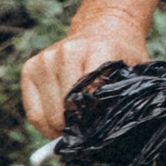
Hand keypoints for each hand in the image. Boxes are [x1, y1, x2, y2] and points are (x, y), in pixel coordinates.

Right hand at [21, 14, 151, 141]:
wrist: (103, 28)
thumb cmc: (120, 57)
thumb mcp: (135, 71)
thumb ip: (127, 96)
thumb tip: (112, 134)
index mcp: (99, 50)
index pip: (91, 97)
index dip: (94, 123)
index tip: (99, 135)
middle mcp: (67, 52)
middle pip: (66, 110)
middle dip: (77, 130)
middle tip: (87, 138)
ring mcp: (46, 59)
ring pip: (47, 115)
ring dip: (60, 130)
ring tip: (75, 131)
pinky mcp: (30, 68)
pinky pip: (33, 112)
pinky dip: (45, 126)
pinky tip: (60, 125)